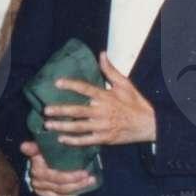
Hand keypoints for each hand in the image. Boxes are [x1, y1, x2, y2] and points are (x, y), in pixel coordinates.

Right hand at [20, 139, 99, 195]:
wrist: (38, 164)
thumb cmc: (42, 154)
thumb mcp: (39, 148)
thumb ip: (33, 147)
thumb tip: (24, 146)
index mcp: (37, 170)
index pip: (54, 177)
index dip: (70, 177)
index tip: (85, 172)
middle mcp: (38, 182)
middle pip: (60, 185)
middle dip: (77, 181)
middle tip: (90, 176)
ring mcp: (42, 190)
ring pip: (62, 192)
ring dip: (78, 187)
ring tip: (90, 180)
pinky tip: (80, 190)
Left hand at [42, 54, 156, 146]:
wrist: (150, 124)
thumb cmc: (136, 103)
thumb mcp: (125, 84)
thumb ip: (110, 70)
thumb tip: (102, 54)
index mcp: (106, 97)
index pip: (85, 88)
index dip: (71, 85)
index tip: (57, 83)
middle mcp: (103, 111)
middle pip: (78, 110)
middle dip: (61, 110)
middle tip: (45, 110)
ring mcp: (103, 126)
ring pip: (79, 127)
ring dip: (63, 126)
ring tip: (48, 125)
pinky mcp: (105, 138)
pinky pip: (87, 140)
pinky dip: (74, 141)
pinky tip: (61, 139)